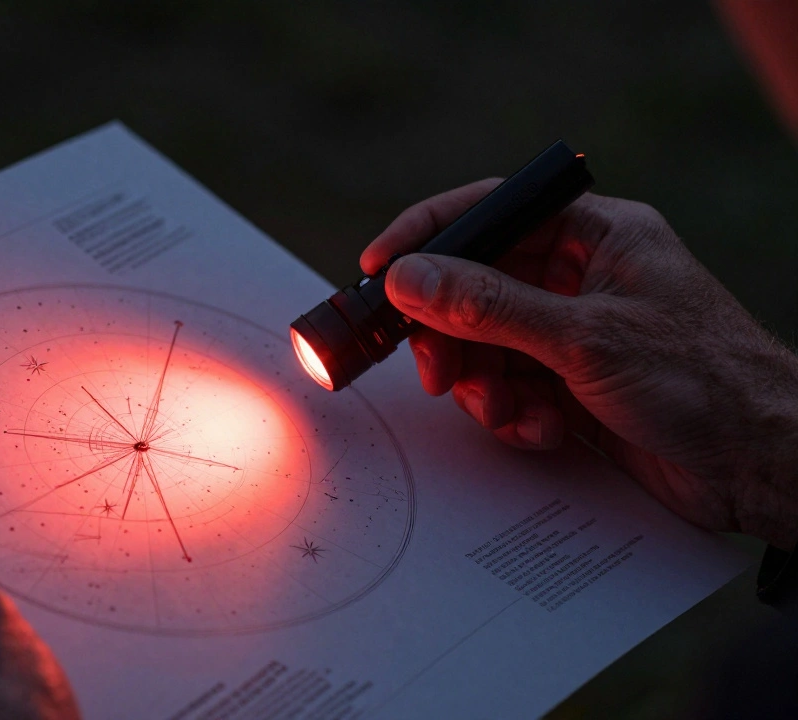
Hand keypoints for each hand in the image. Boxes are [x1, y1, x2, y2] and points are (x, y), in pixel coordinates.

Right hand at [361, 179, 797, 547]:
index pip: (493, 212)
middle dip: (451, 334)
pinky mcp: (571, 386)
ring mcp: (573, 335)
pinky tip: (546, 433)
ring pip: (485, 347)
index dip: (431, 235)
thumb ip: (489, 307)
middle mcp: (580, 279)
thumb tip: (410, 277)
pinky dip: (513, 415)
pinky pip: (509, 390)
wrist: (761, 465)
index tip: (380, 265)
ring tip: (507, 412)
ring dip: (483, 385)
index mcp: (597, 236)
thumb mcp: (584, 338)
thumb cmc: (703, 381)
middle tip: (435, 369)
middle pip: (475, 288)